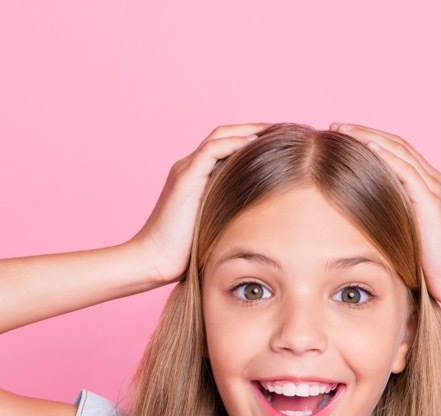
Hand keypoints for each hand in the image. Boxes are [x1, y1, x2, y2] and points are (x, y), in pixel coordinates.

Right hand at [130, 123, 270, 285]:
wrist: (154, 261)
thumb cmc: (185, 254)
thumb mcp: (218, 228)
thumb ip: (234, 214)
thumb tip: (266, 221)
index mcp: (197, 176)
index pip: (227, 146)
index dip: (253, 140)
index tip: (281, 144)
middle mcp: (190, 167)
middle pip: (226, 134)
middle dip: (256, 129)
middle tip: (286, 131)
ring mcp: (186, 170)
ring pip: (220, 136)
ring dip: (250, 130)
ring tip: (277, 131)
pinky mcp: (185, 177)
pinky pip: (212, 149)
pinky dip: (234, 143)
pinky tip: (256, 144)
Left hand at [328, 122, 440, 307]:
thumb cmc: (436, 266)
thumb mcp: (408, 235)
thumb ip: (392, 219)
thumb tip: (359, 220)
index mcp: (428, 187)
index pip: (397, 152)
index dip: (370, 140)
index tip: (343, 135)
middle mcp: (433, 182)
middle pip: (396, 144)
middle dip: (364, 132)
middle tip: (336, 126)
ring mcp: (434, 190)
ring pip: (400, 152)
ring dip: (369, 138)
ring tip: (344, 130)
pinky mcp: (432, 204)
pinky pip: (407, 172)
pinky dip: (387, 156)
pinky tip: (367, 147)